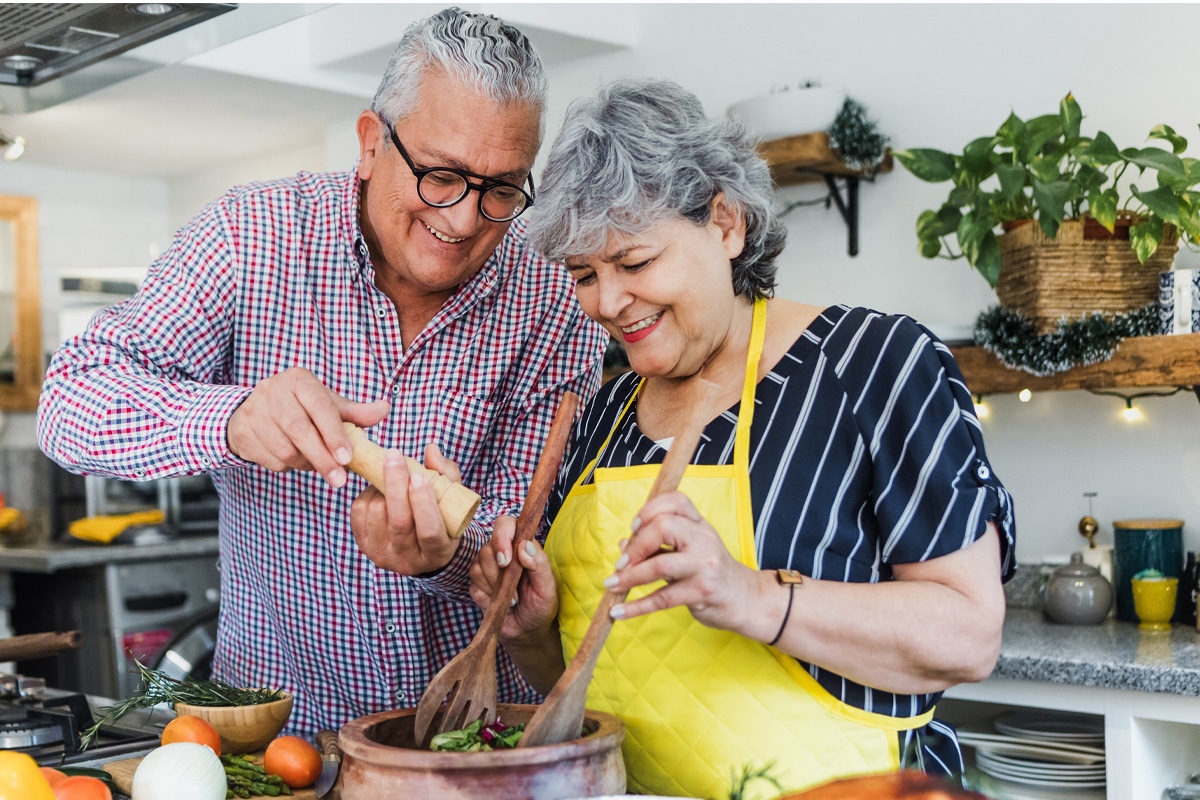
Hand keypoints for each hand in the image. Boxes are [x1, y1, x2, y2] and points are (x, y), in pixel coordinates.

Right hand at [227, 367, 389, 486]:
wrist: (255, 410)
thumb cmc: (301, 408)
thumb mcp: (328, 405)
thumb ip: (355, 412)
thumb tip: (385, 409)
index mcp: (300, 380)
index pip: (320, 408)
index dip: (334, 435)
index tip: (347, 458)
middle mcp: (274, 390)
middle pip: (300, 431)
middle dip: (322, 459)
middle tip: (339, 480)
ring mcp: (254, 410)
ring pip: (285, 449)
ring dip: (305, 464)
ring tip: (315, 463)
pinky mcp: (242, 431)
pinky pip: (270, 459)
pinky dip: (287, 466)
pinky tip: (293, 459)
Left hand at [350, 442, 464, 574]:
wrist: (420, 548)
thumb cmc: (441, 518)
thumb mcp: (452, 500)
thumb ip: (446, 474)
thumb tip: (431, 450)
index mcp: (437, 552)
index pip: (429, 531)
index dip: (423, 503)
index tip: (419, 477)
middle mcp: (409, 560)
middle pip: (399, 522)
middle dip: (396, 485)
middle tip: (394, 456)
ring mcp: (383, 555)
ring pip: (377, 513)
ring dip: (382, 487)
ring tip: (392, 476)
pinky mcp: (364, 546)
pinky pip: (359, 513)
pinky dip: (367, 494)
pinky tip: (379, 490)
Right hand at [469, 516, 558, 642]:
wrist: (530, 630)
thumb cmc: (542, 604)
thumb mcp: (548, 585)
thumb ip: (539, 563)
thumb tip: (524, 546)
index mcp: (521, 544)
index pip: (505, 525)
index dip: (501, 537)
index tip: (506, 560)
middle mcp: (503, 552)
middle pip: (487, 548)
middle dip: (498, 571)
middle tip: (513, 587)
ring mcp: (488, 568)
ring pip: (477, 566)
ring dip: (494, 586)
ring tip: (512, 598)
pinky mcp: (478, 586)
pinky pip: (473, 586)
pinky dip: (487, 597)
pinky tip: (499, 603)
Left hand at [606, 491, 760, 632]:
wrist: (748, 600)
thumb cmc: (712, 573)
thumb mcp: (690, 551)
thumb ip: (659, 546)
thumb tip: (623, 546)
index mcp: (700, 525)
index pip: (676, 501)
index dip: (649, 510)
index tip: (633, 527)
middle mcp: (704, 540)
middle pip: (663, 527)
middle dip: (635, 546)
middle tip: (621, 563)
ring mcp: (704, 566)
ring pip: (660, 565)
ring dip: (630, 577)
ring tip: (613, 584)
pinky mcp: (701, 592)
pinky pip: (662, 598)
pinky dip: (637, 606)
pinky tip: (620, 612)